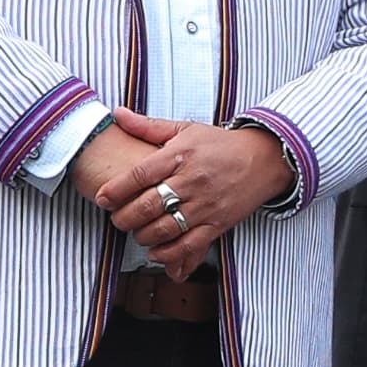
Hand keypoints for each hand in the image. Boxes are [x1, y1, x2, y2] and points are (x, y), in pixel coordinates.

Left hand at [71, 111, 292, 275]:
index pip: (139, 175)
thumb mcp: (185, 129)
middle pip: (147, 205)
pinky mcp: (218, 224)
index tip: (102, 198)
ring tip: (136, 232)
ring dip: (142, 235)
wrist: (264, 159)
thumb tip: (117, 113)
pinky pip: (188, 245)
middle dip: (124, 217)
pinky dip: (167, 253)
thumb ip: (148, 126)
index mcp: (180, 156)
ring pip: (164, 228)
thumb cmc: (221, 144)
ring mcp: (205, 205)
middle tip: (116, 219)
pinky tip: (155, 251)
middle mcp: (192, 181)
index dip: (115, 190)